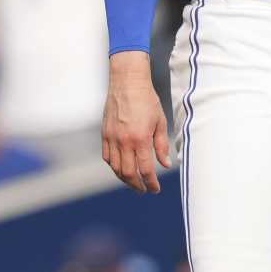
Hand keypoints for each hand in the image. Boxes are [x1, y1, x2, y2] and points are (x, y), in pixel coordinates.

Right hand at [102, 52, 170, 193]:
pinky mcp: (105, 133)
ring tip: (134, 181)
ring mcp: (112, 138)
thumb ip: (161, 145)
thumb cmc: (147, 100)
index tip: (155, 189)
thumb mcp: (160, 122)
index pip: (145, 170)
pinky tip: (122, 167)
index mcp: (140, 139)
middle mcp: (124, 141)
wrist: (127, 82)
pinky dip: (114, 166)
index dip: (151, 183)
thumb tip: (165, 164)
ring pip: (116, 168)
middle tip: (144, 189)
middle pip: (128, 174)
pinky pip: (107, 157)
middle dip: (137, 185)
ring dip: (125, 178)